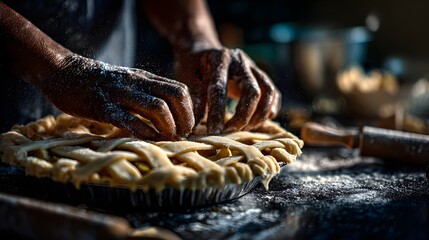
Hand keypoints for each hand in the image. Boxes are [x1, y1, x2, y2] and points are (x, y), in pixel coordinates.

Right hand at [42, 54, 193, 139]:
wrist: (63, 71)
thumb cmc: (98, 82)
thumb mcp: (127, 82)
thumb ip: (145, 93)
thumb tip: (168, 116)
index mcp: (144, 78)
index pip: (180, 90)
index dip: (189, 112)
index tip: (186, 128)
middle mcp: (136, 83)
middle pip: (175, 97)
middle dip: (184, 120)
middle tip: (180, 136)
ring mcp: (120, 94)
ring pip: (157, 107)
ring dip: (168, 127)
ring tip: (166, 139)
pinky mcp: (102, 107)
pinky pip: (129, 120)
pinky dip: (144, 132)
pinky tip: (149, 141)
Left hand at [174, 47, 280, 133]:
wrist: (204, 51)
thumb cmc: (192, 66)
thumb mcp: (186, 76)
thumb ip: (194, 97)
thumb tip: (196, 124)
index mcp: (219, 59)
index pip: (220, 88)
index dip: (217, 113)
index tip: (213, 131)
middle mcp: (240, 60)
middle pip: (252, 91)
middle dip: (243, 116)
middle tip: (230, 131)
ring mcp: (254, 67)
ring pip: (268, 93)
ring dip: (258, 116)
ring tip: (243, 129)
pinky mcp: (262, 75)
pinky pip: (274, 94)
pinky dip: (269, 111)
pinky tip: (255, 122)